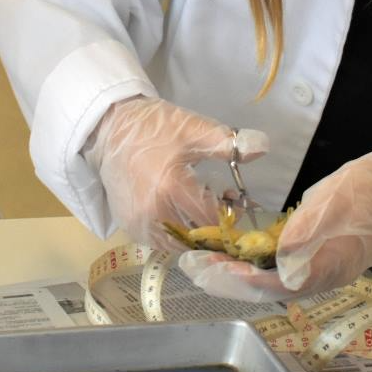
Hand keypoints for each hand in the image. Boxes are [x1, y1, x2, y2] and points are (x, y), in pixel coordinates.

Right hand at [86, 96, 267, 250]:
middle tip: (220, 201)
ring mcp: (140, 224)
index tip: (235, 199)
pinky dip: (176, 232)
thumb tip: (262, 147)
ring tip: (197, 205)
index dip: (231, 213)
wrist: (109, 128)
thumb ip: (229, 143)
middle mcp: (155, 213)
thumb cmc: (153, 127)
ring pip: (182, 244)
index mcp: (172, 188)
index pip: (214, 219)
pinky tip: (178, 210)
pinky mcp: (130, 228)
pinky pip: (162, 242)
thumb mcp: (193, 128)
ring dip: (196, 231)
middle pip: (200, 236)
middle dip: (216, 223)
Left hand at [179, 145, 371, 300]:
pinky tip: (232, 252)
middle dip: (230, 279)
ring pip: (270, 280)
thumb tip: (283, 264)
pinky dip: (251, 262)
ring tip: (204, 260)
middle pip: (269, 288)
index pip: (280, 283)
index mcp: (331, 266)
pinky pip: (278, 268)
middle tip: (196, 266)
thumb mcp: (342, 203)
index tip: (216, 266)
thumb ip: (310, 233)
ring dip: (235, 273)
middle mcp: (322, 274)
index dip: (244, 278)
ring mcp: (319, 267)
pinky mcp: (315, 255)